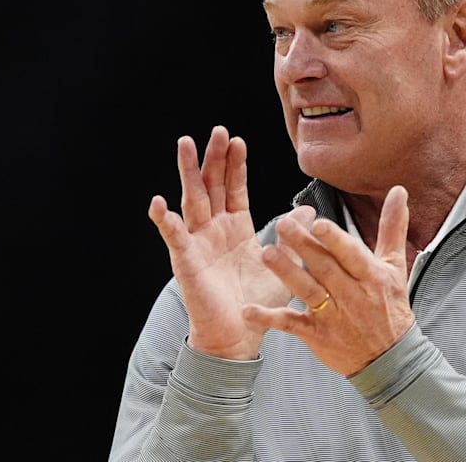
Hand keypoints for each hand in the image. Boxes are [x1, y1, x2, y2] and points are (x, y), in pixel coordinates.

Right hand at [148, 126, 313, 359]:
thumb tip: (308, 211)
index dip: (236, 165)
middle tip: (217, 130)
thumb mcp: (284, 264)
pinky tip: (158, 202)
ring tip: (185, 145)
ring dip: (188, 173)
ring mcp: (198, 243)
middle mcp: (214, 230)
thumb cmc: (257, 301)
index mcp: (236, 228)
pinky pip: (174, 237)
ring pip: (192, 200)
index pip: (235, 188)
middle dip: (213, 158)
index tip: (238, 140)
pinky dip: (165, 220)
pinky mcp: (186, 262)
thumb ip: (294, 237)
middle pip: (211, 186)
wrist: (239, 335)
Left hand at [243, 185, 414, 375]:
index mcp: (370, 276)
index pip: (351, 254)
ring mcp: (332, 316)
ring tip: (266, 255)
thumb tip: (398, 191)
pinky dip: (269, 319)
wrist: (390, 358)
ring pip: (307, 291)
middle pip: (324, 268)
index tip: (317, 223)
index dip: (334, 240)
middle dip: (303, 246)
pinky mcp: (316, 334)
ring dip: (286, 273)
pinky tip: (249, 310)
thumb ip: (393, 226)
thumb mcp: (396, 265)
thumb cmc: (391, 306)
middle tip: (282, 225)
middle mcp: (351, 295)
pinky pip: (290, 325)